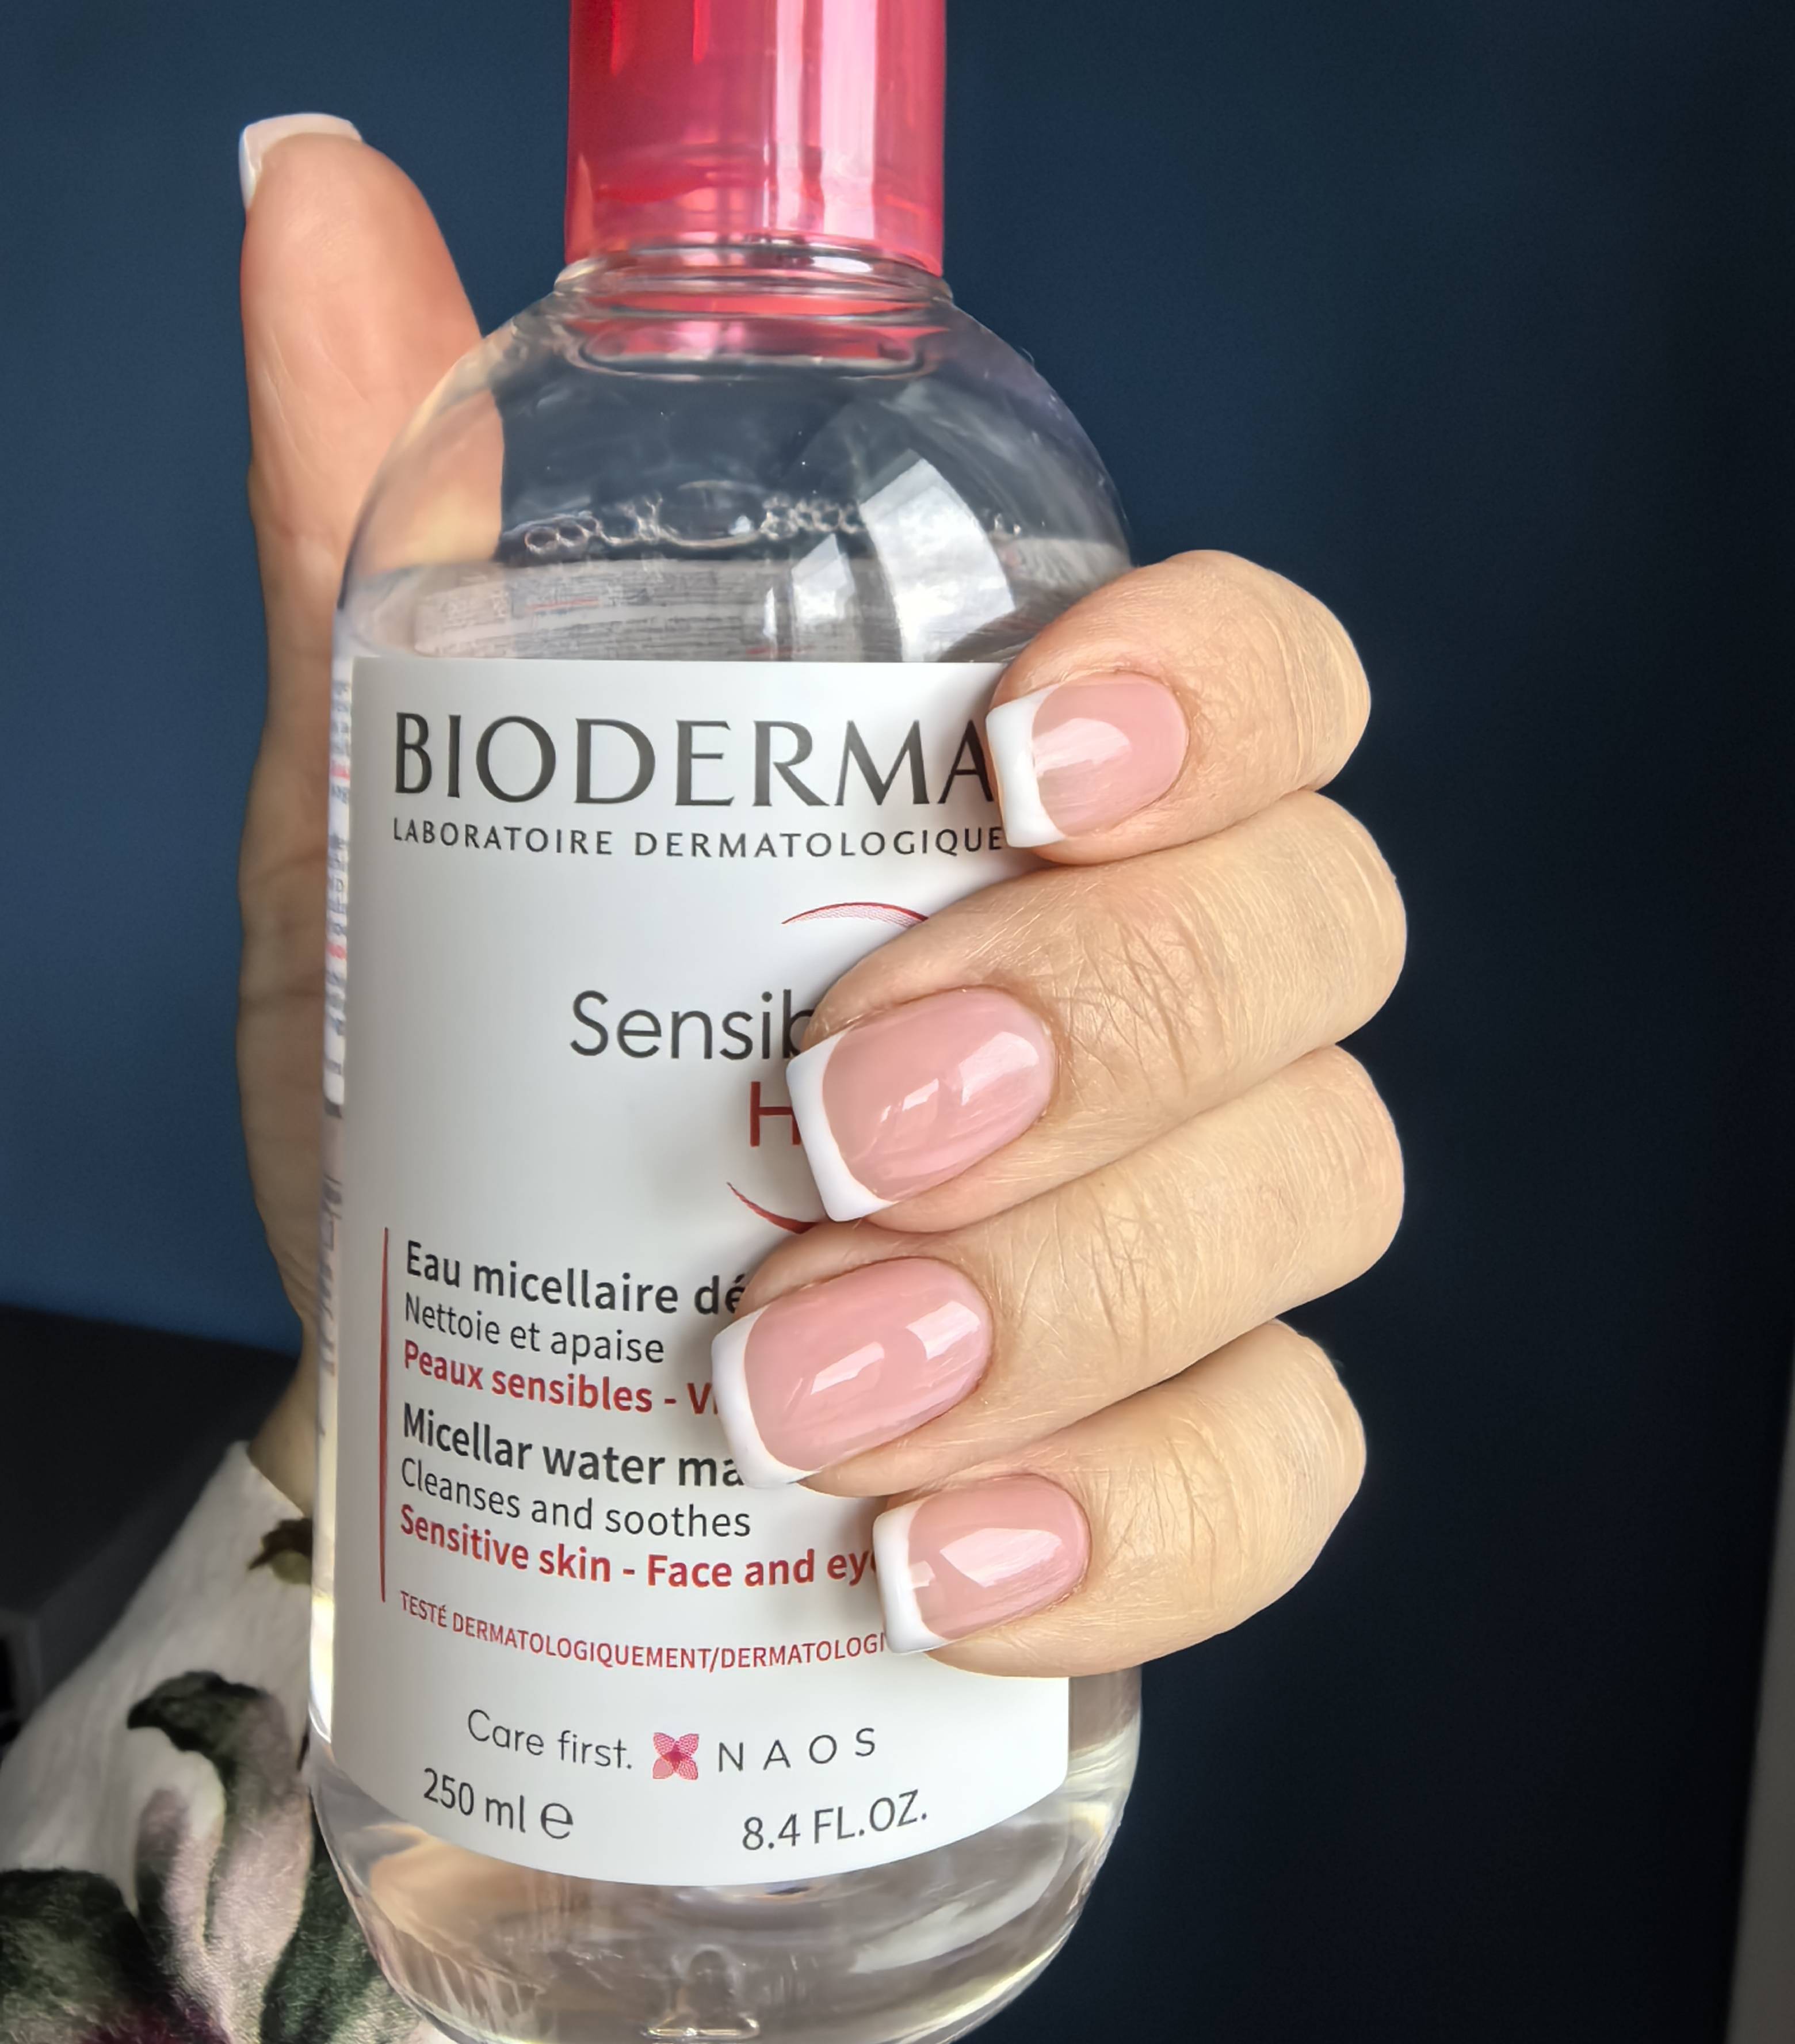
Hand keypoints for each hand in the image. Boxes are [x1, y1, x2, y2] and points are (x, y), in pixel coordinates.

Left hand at [236, 132, 1404, 1677]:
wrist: (492, 1407)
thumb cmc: (487, 1097)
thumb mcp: (414, 832)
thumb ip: (397, 559)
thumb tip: (319, 213)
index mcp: (1047, 811)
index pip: (1265, 686)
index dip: (1207, 695)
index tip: (1018, 755)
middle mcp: (1184, 1002)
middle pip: (1301, 945)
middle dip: (1089, 1026)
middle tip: (829, 1123)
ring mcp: (1212, 1239)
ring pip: (1298, 1206)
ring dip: (1062, 1302)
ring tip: (791, 1391)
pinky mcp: (1192, 1458)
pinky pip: (1266, 1476)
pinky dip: (1118, 1528)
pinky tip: (924, 1573)